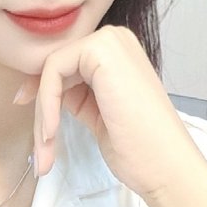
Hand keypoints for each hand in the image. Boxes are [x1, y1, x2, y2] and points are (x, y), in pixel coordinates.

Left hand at [15, 25, 206, 197]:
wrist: (168, 168)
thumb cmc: (139, 148)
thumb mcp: (98, 110)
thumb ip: (76, 91)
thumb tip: (38, 86)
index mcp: (116, 51)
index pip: (66, 65)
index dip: (43, 94)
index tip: (38, 127)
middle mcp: (114, 38)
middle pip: (55, 66)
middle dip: (42, 109)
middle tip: (41, 150)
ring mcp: (109, 40)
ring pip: (50, 70)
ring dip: (42, 115)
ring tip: (45, 152)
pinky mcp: (100, 49)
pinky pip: (53, 71)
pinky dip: (46, 105)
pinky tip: (52, 134)